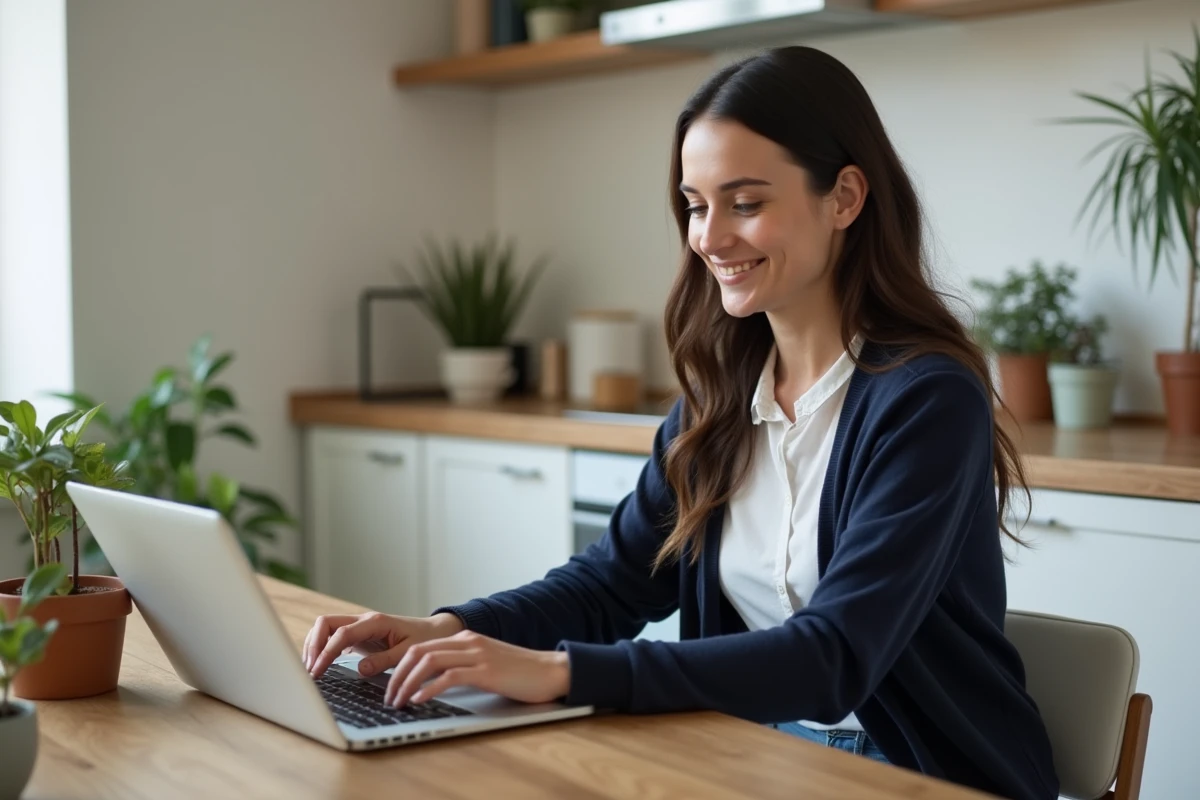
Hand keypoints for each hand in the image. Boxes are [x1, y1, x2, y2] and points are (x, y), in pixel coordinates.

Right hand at [303, 611, 464, 678]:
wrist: (434, 632)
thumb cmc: (423, 640)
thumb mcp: (408, 652)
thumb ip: (385, 660)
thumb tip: (360, 670)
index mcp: (375, 622)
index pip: (341, 633)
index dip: (326, 651)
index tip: (317, 671)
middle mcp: (363, 620)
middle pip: (326, 623)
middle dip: (313, 645)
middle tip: (309, 670)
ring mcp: (358, 626)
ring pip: (325, 628)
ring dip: (314, 646)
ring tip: (310, 669)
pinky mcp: (357, 635)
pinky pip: (332, 636)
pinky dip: (322, 648)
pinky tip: (319, 664)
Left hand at [384, 629, 570, 707]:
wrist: (551, 670)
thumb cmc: (519, 672)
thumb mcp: (484, 664)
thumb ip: (462, 667)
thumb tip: (432, 684)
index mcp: (465, 638)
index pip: (420, 647)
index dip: (399, 667)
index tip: (390, 687)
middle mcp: (468, 641)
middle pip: (418, 652)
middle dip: (397, 675)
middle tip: (388, 697)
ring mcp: (477, 654)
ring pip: (429, 661)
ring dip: (408, 683)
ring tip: (399, 701)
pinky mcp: (486, 671)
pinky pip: (450, 676)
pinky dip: (430, 688)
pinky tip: (420, 700)